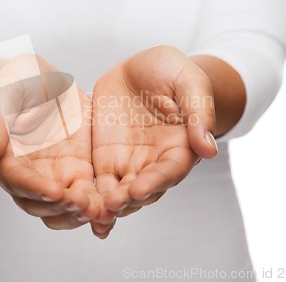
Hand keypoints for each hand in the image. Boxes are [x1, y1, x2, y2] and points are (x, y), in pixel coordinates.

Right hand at [0, 55, 100, 229]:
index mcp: (5, 158)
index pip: (16, 180)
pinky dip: (97, 205)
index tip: (55, 191)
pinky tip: (112, 209)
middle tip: (82, 205)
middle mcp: (28, 173)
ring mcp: (53, 174)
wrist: (35, 80)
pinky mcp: (77, 170)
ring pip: (62, 207)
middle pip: (39, 203)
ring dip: (78, 213)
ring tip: (99, 210)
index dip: (34, 188)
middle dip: (61, 207)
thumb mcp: (1, 94)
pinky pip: (86, 194)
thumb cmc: (12, 83)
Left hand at [91, 46, 217, 236]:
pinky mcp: (106, 158)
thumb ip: (199, 112)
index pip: (170, 170)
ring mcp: (129, 162)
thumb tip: (208, 149)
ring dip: (107, 206)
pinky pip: (98, 181)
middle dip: (127, 200)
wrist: (140, 68)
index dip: (155, 182)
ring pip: (119, 192)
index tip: (138, 189)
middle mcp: (155, 161)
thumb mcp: (189, 81)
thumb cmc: (171, 71)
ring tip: (93, 216)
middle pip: (143, 189)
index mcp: (180, 146)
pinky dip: (90, 197)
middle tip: (110, 206)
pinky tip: (77, 208)